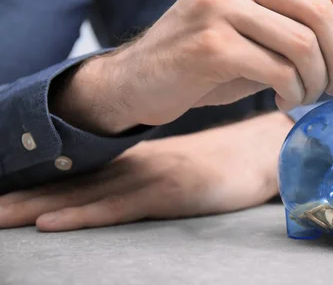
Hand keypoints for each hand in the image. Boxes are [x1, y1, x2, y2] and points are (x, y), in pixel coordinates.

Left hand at [0, 112, 290, 230]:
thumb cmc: (229, 163)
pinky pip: (119, 207)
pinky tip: (52, 223)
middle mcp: (139, 165)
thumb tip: (129, 187)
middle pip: (73, 184)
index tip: (5, 193)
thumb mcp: (188, 167)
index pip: (83, 174)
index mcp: (141, 161)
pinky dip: (83, 216)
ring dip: (39, 208)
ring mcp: (154, 176)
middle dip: (26, 196)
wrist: (266, 150)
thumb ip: (158, 173)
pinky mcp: (172, 191)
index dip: (42, 184)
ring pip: (86, 195)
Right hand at [53, 0, 332, 134]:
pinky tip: (283, 100)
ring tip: (304, 95)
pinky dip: (293, 92)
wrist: (140, 80)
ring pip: (304, 42)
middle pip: (321, 9)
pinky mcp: (211, 43)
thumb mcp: (258, 30)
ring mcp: (219, 4)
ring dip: (317, 81)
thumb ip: (303, 29)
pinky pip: (279, 70)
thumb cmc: (209, 60)